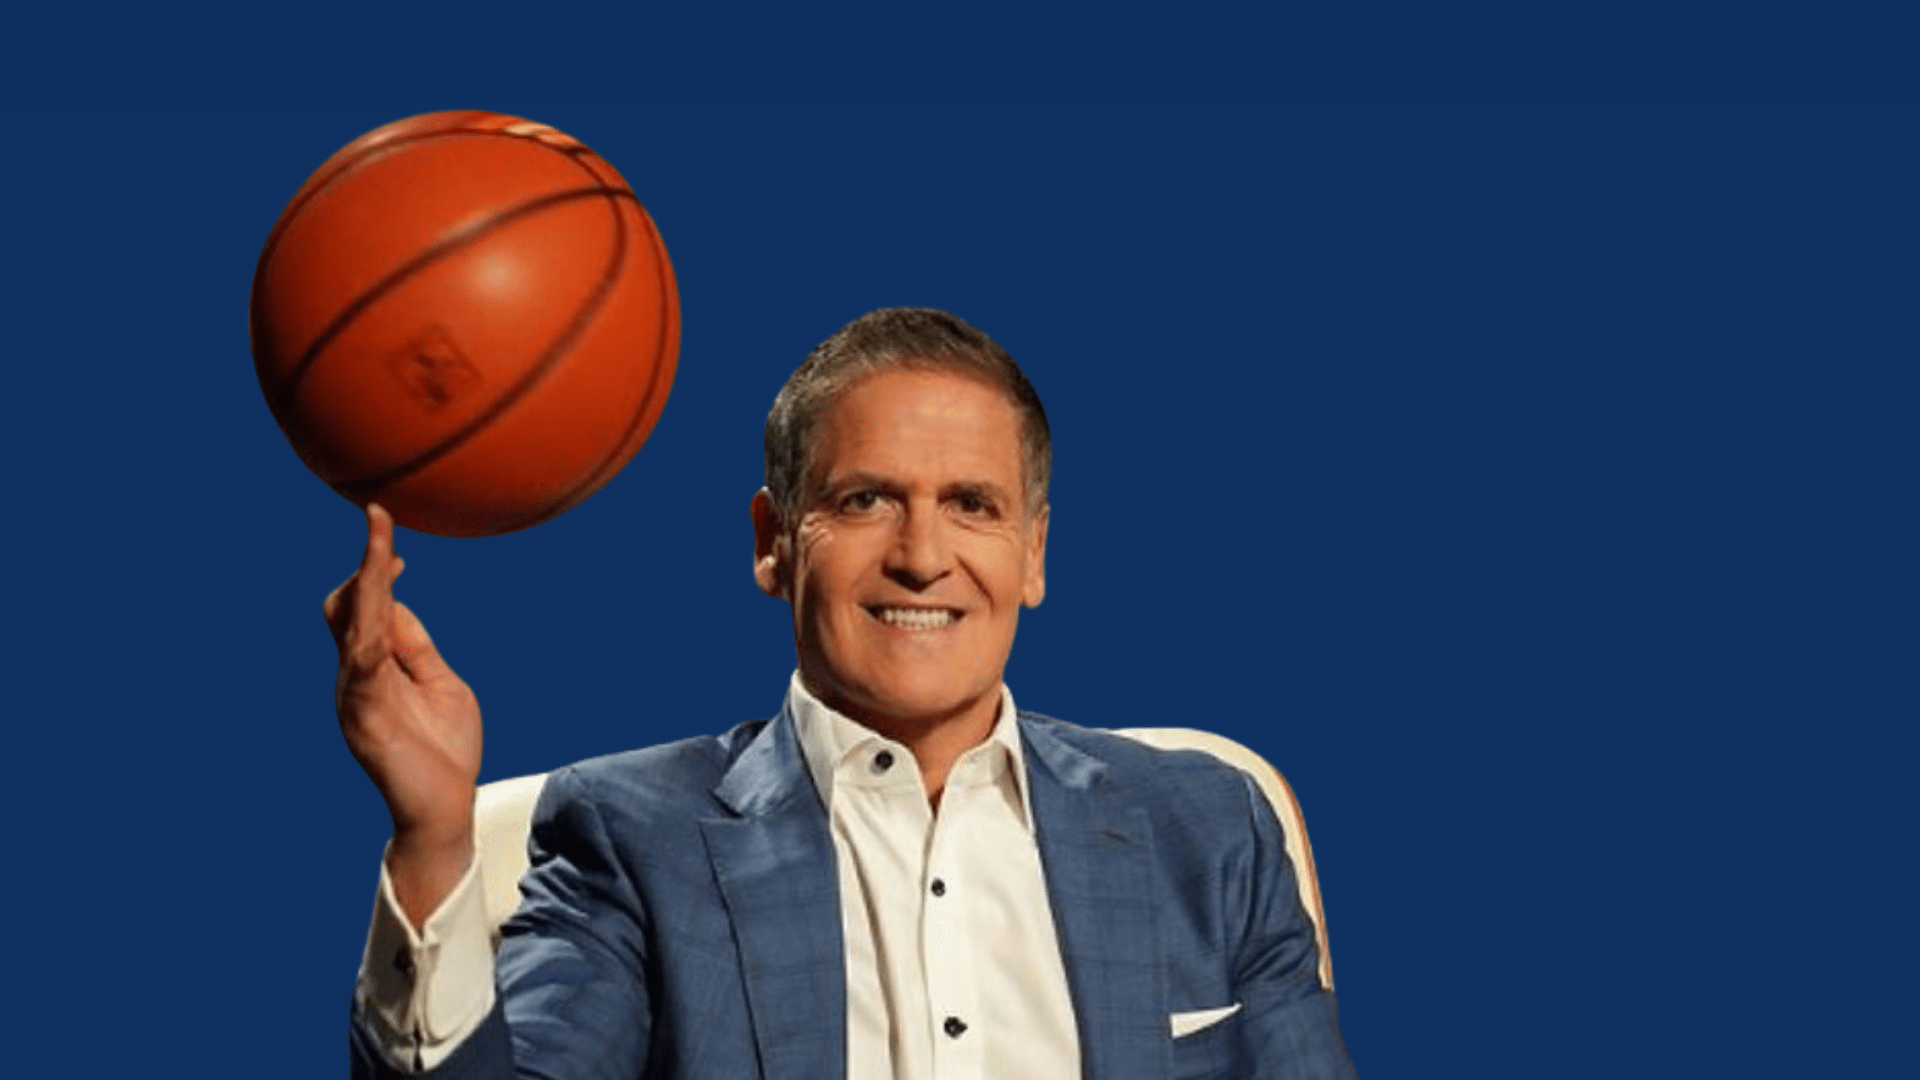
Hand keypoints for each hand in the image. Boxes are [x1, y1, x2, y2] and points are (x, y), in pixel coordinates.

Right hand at [324, 503, 481, 925]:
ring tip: (382, 543)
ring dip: (367, 582)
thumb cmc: (445, 749)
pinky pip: (361, 663)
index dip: (376, 570)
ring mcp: (355, 695)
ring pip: (353, 625)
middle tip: (380, 519)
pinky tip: (379, 596)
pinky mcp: (363, 716)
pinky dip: (368, 627)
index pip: (366, 608)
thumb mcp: (441, 683)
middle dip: (365, 564)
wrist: (446, 808)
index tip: (391, 537)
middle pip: (348, 608)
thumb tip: (398, 601)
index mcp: (375, 668)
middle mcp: (355, 676)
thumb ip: (417, 646)